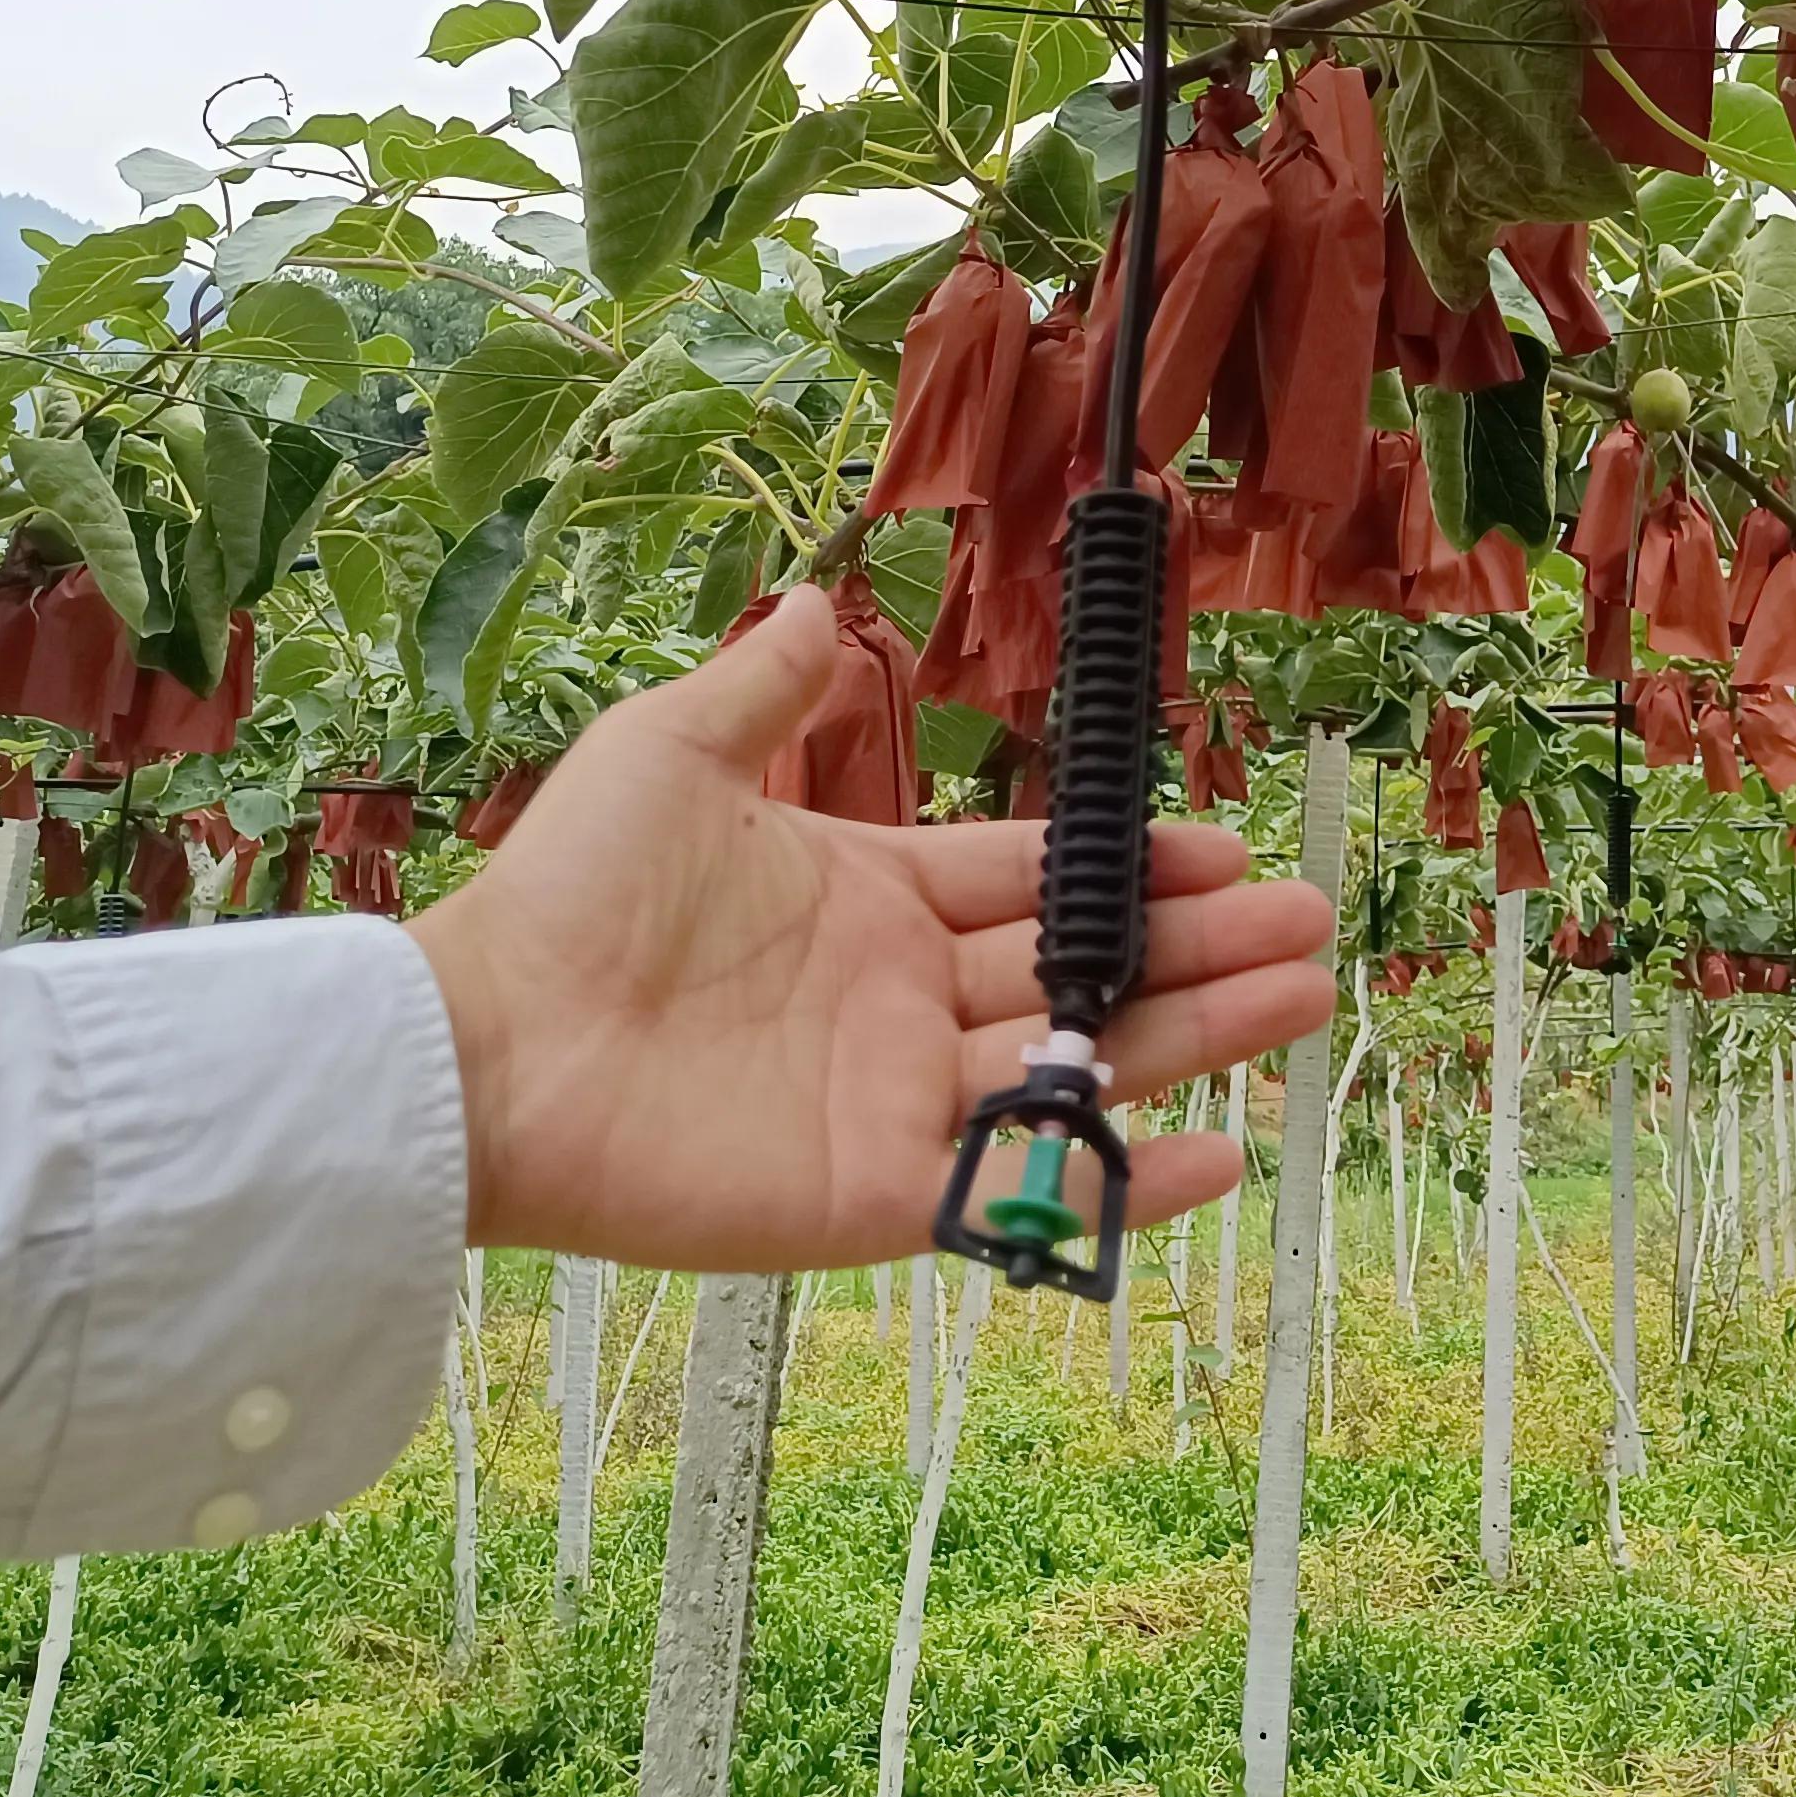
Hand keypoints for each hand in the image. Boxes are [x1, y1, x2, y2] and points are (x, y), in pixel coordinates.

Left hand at [407, 585, 1336, 1270]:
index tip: (1223, 848)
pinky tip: (1223, 1157)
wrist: (487, 1044)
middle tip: (1309, 920)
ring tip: (1305, 993)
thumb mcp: (671, 751)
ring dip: (1198, 1036)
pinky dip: (1123, 1180)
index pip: (1032, 881)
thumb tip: (807, 604)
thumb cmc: (564, 895)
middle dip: (1200, 947)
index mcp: (868, 901)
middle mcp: (900, 1002)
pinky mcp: (875, 1192)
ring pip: (1082, 1063)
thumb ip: (758, 689)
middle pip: (1085, 970)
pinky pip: (1020, 1185)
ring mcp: (896, 1101)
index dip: (1129, 868)